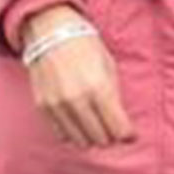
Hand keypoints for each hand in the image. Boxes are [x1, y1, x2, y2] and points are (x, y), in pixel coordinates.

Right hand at [21, 6, 135, 147]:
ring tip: (97, 125)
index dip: (127, 134)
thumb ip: (115, 97)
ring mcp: (58, 105)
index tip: (130, 134)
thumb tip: (123, 126)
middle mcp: (78, 100)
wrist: (51, 31)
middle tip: (114, 127)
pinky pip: (62, 134)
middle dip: (111, 136)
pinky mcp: (43, 107)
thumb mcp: (109, 67)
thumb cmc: (86, 46)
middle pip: (101, 139)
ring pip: (81, 141)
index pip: (118, 128)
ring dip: (92, 137)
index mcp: (99, 88)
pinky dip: (73, 133)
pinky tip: (79, 122)